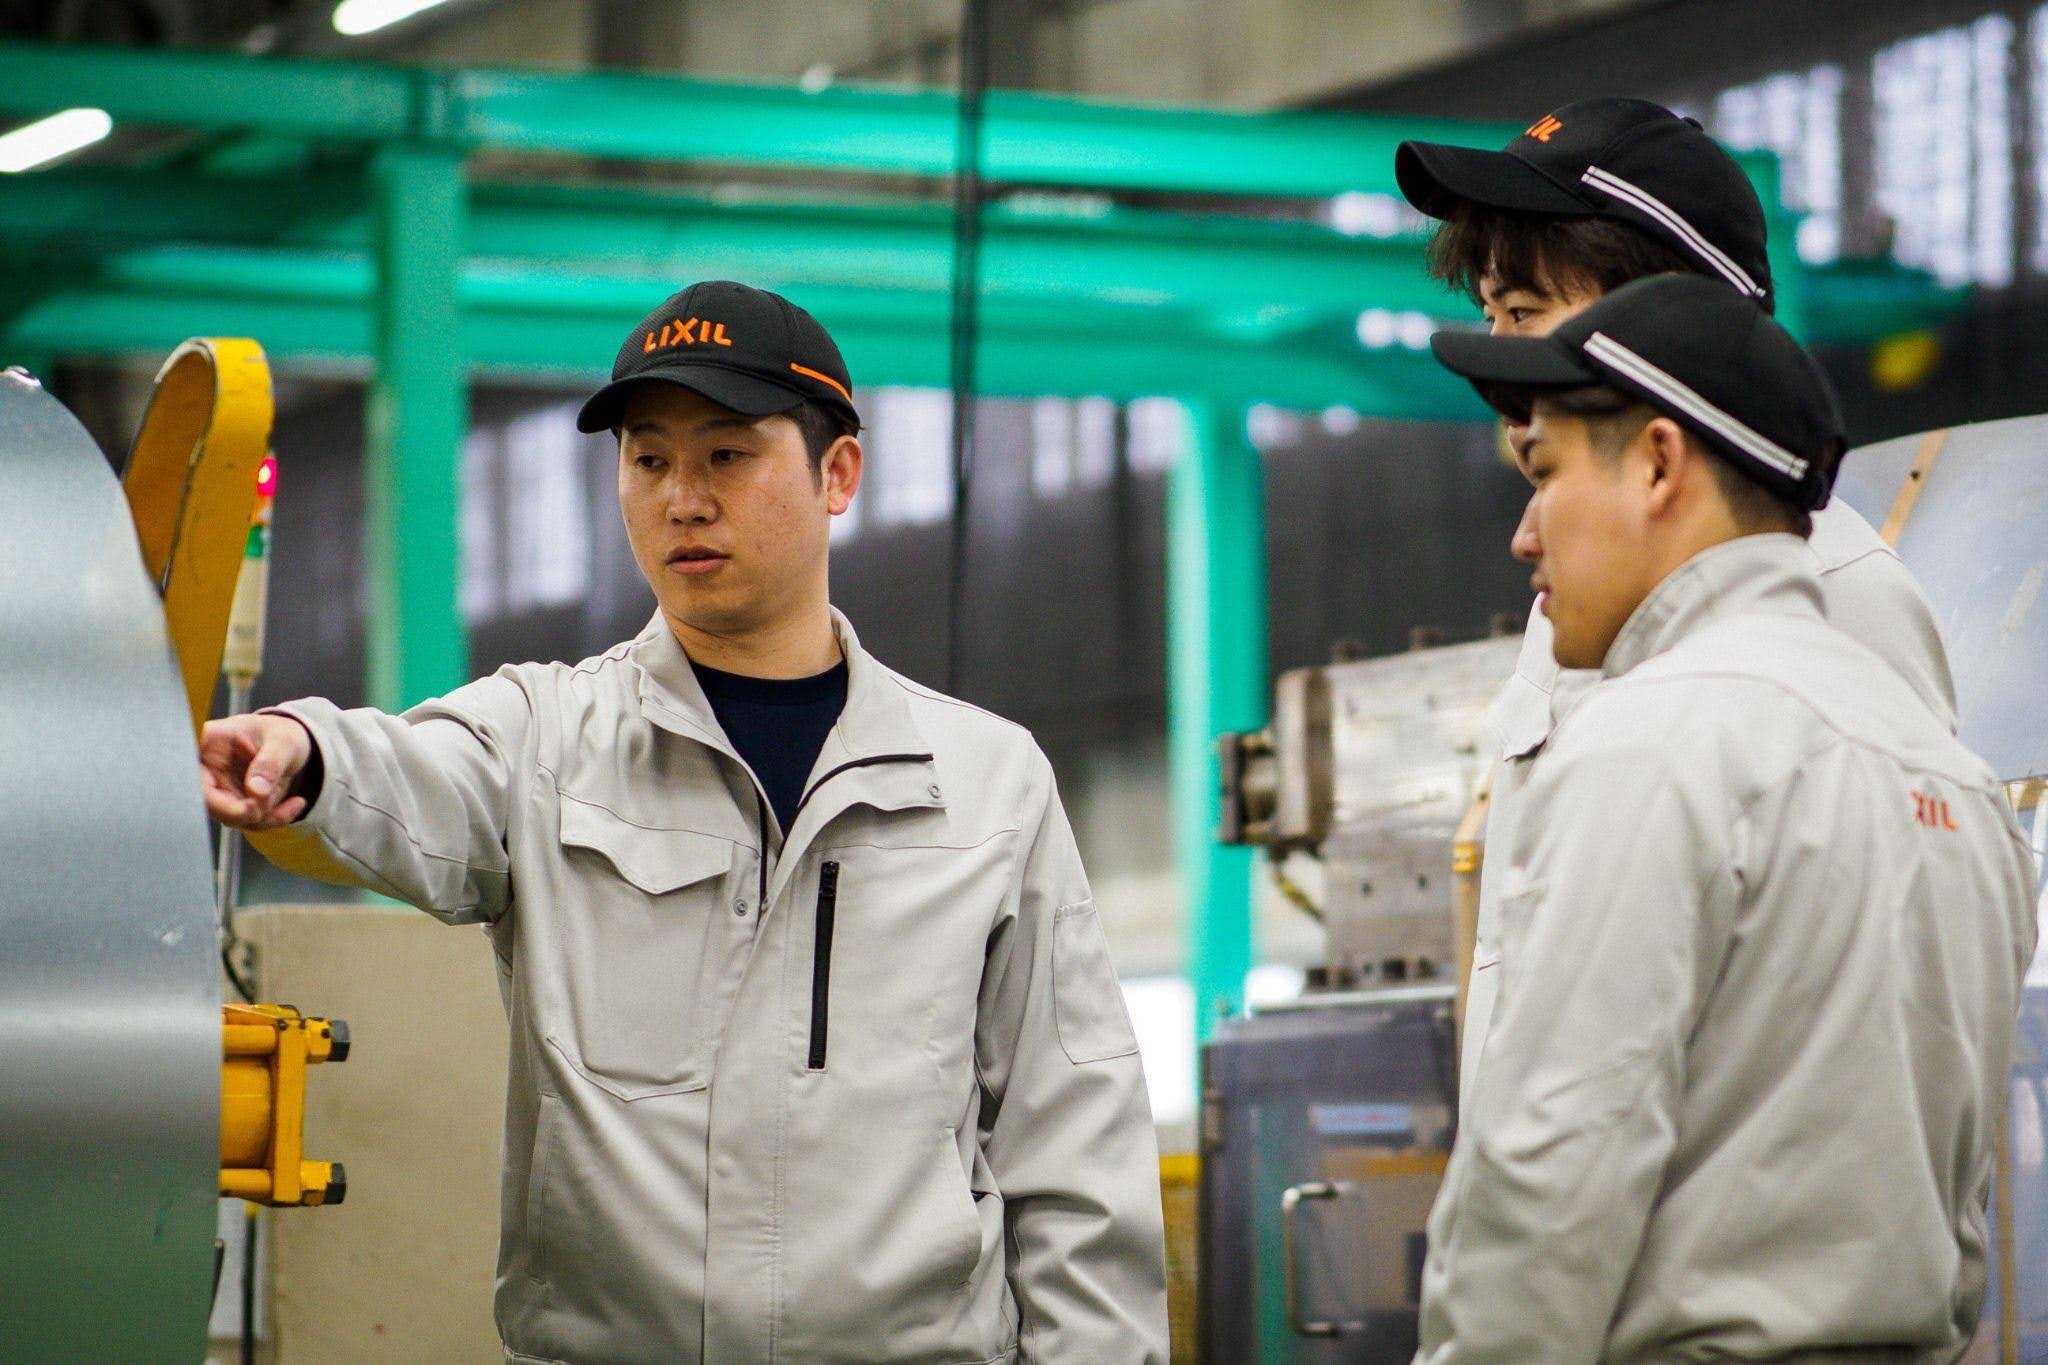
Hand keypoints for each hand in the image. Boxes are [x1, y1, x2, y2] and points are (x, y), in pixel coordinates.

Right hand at [201, 713, 313, 829]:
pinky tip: (295, 804)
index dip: (205, 791)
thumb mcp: (284, 741)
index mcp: (210, 741)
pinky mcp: (232, 804)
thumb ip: (271, 762)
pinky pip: (247, 822)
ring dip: (264, 816)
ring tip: (295, 801)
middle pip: (206, 800)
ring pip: (230, 817)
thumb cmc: (281, 735)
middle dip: (240, 812)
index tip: (242, 803)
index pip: (189, 766)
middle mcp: (207, 767)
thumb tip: (257, 791)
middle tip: (266, 808)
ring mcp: (218, 788)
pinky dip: (272, 819)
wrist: (291, 746)